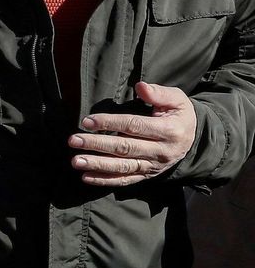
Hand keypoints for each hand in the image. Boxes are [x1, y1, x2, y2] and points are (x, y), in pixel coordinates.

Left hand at [68, 81, 196, 186]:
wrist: (194, 139)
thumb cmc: (179, 115)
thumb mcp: (177, 100)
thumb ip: (159, 93)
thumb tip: (140, 86)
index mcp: (169, 131)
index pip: (134, 126)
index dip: (110, 123)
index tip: (87, 121)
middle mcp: (161, 151)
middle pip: (124, 148)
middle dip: (97, 144)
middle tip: (74, 140)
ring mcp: (154, 166)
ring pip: (123, 167)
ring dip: (97, 165)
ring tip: (76, 161)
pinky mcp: (147, 175)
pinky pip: (125, 180)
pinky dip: (105, 180)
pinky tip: (86, 177)